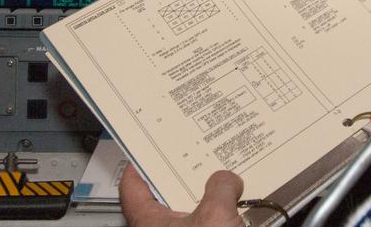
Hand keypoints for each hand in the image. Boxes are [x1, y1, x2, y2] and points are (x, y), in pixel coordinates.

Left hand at [119, 164, 244, 226]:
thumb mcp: (215, 215)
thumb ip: (220, 188)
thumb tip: (227, 180)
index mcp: (148, 223)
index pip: (132, 188)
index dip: (139, 166)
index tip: (146, 151)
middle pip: (165, 200)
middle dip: (184, 181)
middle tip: (199, 161)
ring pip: (189, 217)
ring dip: (207, 202)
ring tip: (226, 186)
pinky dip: (219, 221)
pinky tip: (237, 214)